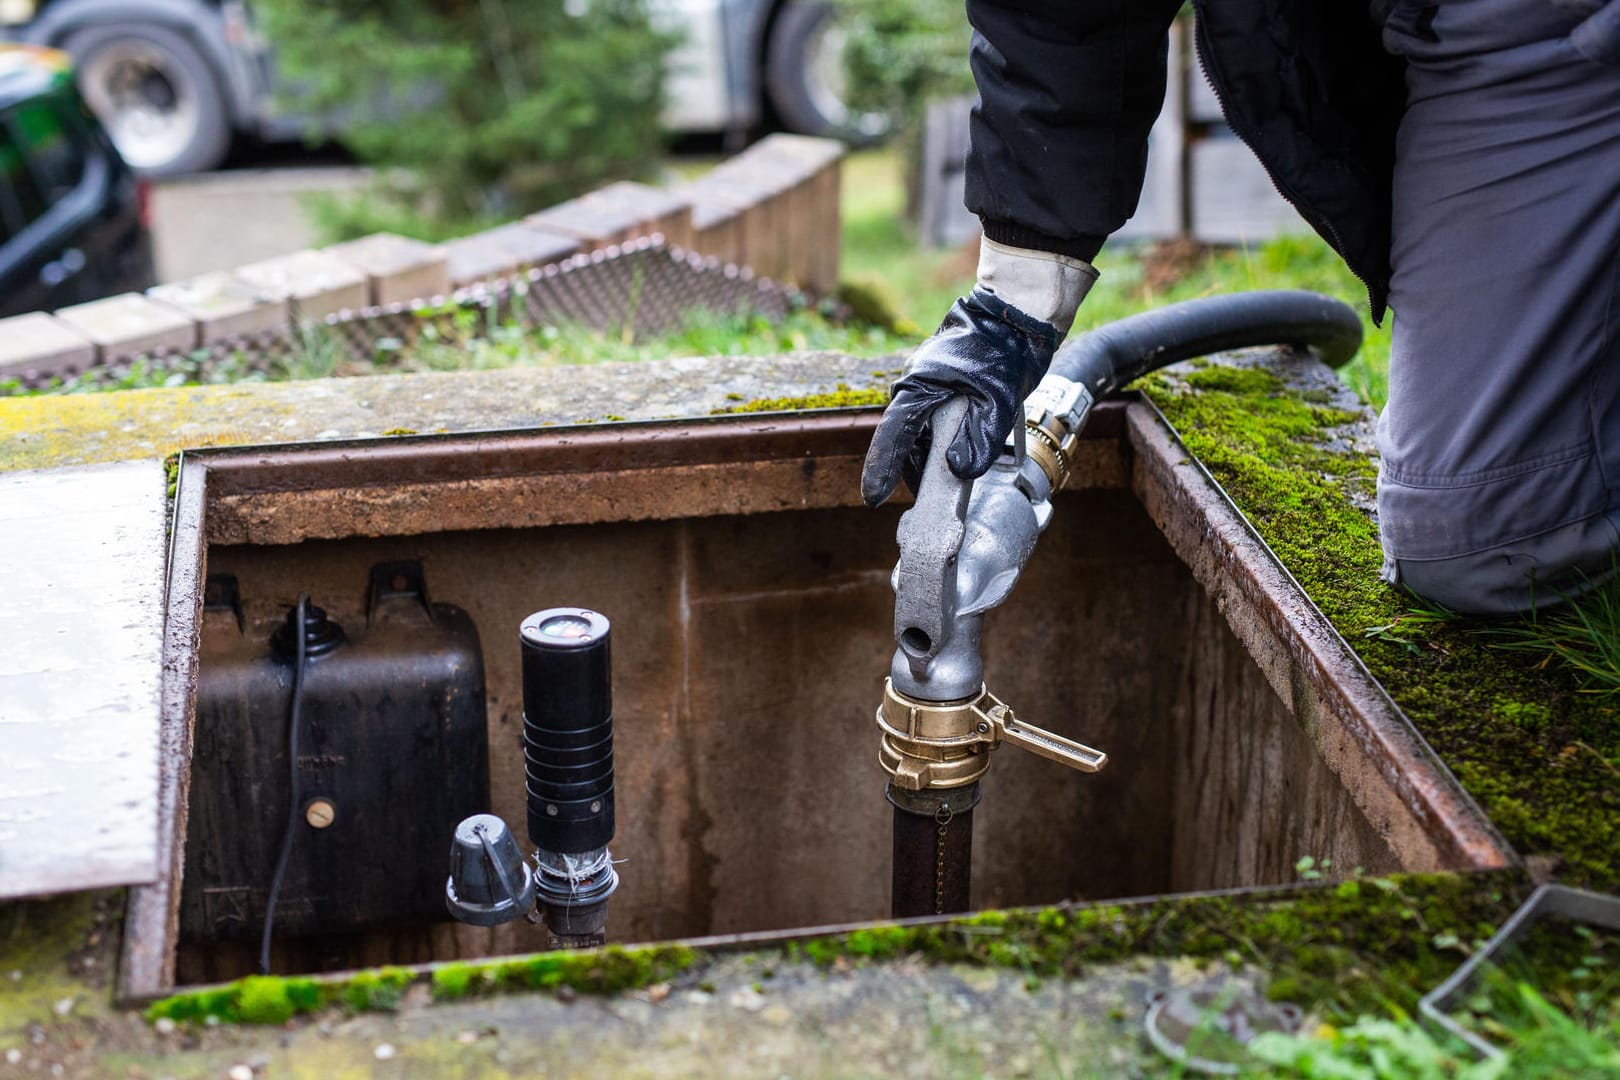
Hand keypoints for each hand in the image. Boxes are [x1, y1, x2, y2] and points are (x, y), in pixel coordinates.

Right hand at [861, 288, 1060, 505]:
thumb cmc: (1003, 353)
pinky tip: (962, 453)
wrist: (1016, 318)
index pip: (893, 436)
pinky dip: (944, 441)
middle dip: (920, 469)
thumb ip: (978, 440)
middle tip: (937, 502)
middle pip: (907, 440)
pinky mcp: (940, 389)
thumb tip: (958, 472)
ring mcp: (926, 387)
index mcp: (919, 387)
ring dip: (936, 456)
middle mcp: (915, 387)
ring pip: (922, 434)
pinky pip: (933, 422)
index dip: (882, 469)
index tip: (874, 498)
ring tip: (958, 478)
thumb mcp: (997, 403)